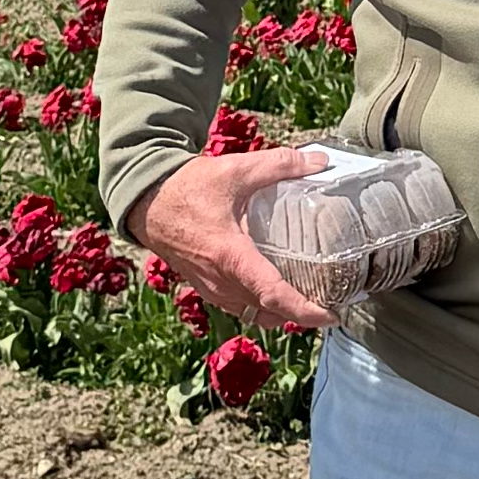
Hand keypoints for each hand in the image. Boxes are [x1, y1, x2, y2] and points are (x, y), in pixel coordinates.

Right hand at [128, 139, 333, 336]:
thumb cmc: (186, 188)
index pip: (273, 295)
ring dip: (280, 312)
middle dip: (301, 313)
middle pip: (268, 310)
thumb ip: (281, 165)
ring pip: (253, 312)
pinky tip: (276, 288)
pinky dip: (261, 306)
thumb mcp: (236, 171)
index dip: (304, 311)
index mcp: (231, 256)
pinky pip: (239, 306)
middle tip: (332, 302)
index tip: (331, 316)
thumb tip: (320, 162)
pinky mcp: (205, 287)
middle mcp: (221, 281)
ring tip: (309, 298)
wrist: (146, 202)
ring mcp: (211, 288)